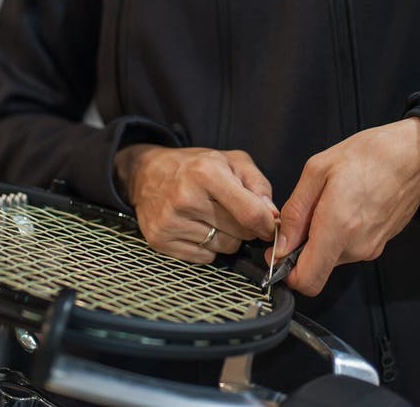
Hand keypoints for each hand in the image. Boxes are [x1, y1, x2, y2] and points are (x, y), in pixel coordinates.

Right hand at [114, 145, 277, 262]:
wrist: (147, 172)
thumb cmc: (195, 166)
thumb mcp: (231, 160)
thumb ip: (258, 184)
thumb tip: (272, 216)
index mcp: (206, 172)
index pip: (250, 213)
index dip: (267, 224)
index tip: (270, 225)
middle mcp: (186, 198)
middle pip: (239, 234)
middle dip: (245, 227)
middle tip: (234, 212)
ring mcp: (171, 221)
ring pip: (224, 248)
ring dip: (226, 237)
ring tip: (212, 217)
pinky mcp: (160, 240)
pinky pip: (204, 258)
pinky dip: (208, 246)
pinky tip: (198, 227)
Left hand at [266, 118, 419, 295]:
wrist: (413, 156)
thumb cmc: (367, 155)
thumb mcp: (317, 170)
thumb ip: (295, 211)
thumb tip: (280, 245)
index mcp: (338, 227)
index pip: (307, 281)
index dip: (286, 271)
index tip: (278, 250)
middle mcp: (356, 247)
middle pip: (315, 267)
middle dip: (302, 247)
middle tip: (305, 212)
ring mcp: (370, 249)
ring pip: (330, 258)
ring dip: (321, 238)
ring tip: (328, 202)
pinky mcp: (378, 246)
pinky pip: (347, 249)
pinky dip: (337, 235)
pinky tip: (344, 206)